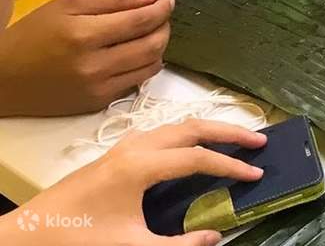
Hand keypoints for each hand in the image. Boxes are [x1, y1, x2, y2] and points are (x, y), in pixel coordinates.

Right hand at [0, 0, 172, 116]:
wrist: (4, 78)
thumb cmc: (34, 34)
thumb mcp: (67, 4)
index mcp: (85, 35)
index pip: (141, 21)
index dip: (162, 10)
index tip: (168, 1)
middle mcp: (95, 65)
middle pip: (152, 45)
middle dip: (165, 27)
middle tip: (162, 17)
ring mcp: (98, 88)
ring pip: (150, 66)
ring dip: (159, 47)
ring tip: (152, 34)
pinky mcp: (97, 103)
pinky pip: (136, 83)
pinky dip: (144, 66)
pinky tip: (136, 54)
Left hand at [4, 120, 265, 245]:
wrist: (29, 236)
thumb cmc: (80, 240)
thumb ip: (179, 244)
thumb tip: (215, 237)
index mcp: (142, 166)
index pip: (199, 158)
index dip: (232, 166)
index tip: (257, 173)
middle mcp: (135, 147)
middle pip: (192, 127)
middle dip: (229, 131)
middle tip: (259, 141)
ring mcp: (123, 147)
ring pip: (175, 126)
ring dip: (207, 129)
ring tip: (233, 139)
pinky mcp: (115, 154)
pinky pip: (160, 133)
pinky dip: (186, 134)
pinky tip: (190, 148)